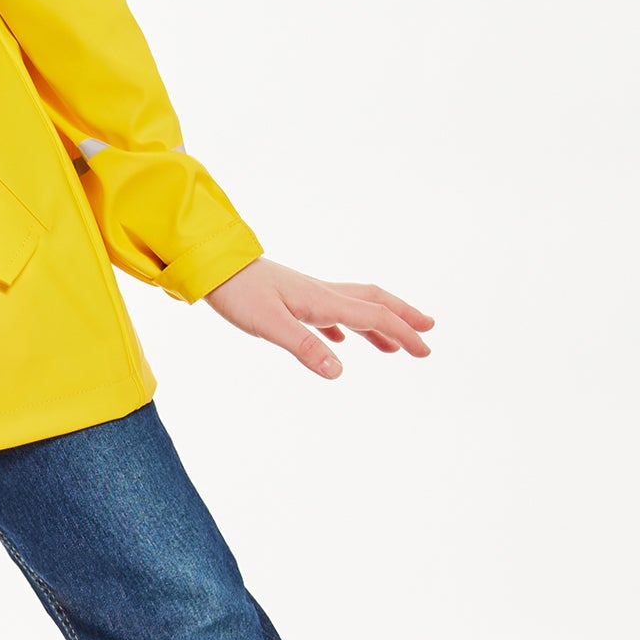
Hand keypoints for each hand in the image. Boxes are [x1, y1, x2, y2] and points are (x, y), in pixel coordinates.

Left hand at [202, 257, 432, 379]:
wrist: (211, 268)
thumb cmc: (238, 294)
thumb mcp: (270, 325)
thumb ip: (305, 347)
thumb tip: (340, 372)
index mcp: (322, 300)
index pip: (373, 316)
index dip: (402, 333)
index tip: (426, 350)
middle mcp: (320, 294)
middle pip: (373, 302)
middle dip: (402, 317)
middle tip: (428, 331)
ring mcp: (306, 295)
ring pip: (353, 306)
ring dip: (378, 324)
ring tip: (393, 346)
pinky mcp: (290, 299)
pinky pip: (329, 312)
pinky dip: (345, 326)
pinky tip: (341, 340)